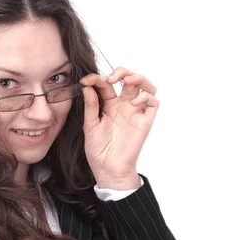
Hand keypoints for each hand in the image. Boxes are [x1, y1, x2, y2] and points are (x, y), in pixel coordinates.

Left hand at [79, 67, 158, 189]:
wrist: (108, 168)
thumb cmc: (98, 149)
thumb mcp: (90, 125)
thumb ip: (91, 105)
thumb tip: (88, 86)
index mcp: (108, 104)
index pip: (106, 84)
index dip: (96, 78)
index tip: (86, 80)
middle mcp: (123, 105)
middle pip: (129, 79)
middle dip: (121, 71)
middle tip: (111, 78)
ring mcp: (135, 111)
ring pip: (145, 86)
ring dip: (138, 78)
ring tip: (126, 81)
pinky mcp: (145, 121)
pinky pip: (153, 102)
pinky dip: (146, 97)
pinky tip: (133, 102)